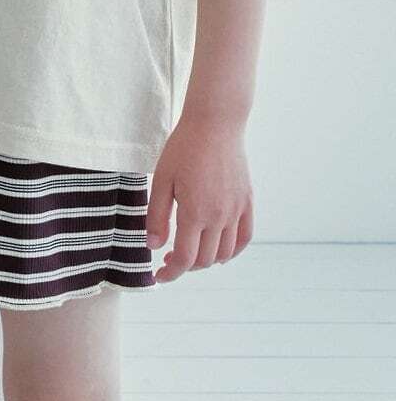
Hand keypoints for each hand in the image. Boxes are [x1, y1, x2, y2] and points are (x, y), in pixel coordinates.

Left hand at [145, 113, 252, 282]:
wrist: (215, 124)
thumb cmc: (184, 148)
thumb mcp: (162, 180)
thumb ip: (157, 216)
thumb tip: (154, 246)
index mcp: (196, 212)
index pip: (185, 258)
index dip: (171, 273)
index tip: (159, 276)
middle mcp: (220, 216)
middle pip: (205, 259)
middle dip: (186, 267)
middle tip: (169, 260)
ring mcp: (237, 210)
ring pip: (225, 252)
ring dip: (208, 261)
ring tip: (191, 253)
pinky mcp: (247, 202)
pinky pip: (245, 237)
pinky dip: (233, 250)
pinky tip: (220, 250)